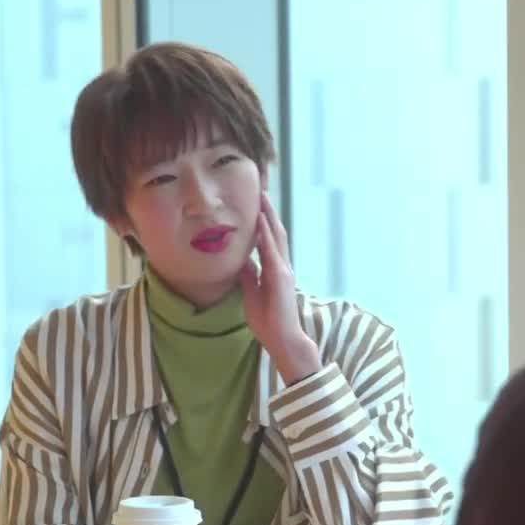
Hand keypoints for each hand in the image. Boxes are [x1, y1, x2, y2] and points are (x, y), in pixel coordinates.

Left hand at [238, 191, 321, 384]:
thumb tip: (241, 260)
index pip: (268, 237)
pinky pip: (272, 251)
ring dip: (268, 215)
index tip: (255, 199)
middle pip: (274, 230)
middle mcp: (281, 264)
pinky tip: (260, 220)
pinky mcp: (281, 277)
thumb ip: (249, 275)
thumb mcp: (251, 293)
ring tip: (262, 194)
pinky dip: (266, 234)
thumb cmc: (268, 320)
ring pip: (276, 235)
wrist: (282, 338)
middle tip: (261, 186)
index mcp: (274, 268)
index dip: (262, 218)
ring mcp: (283, 269)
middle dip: (267, 208)